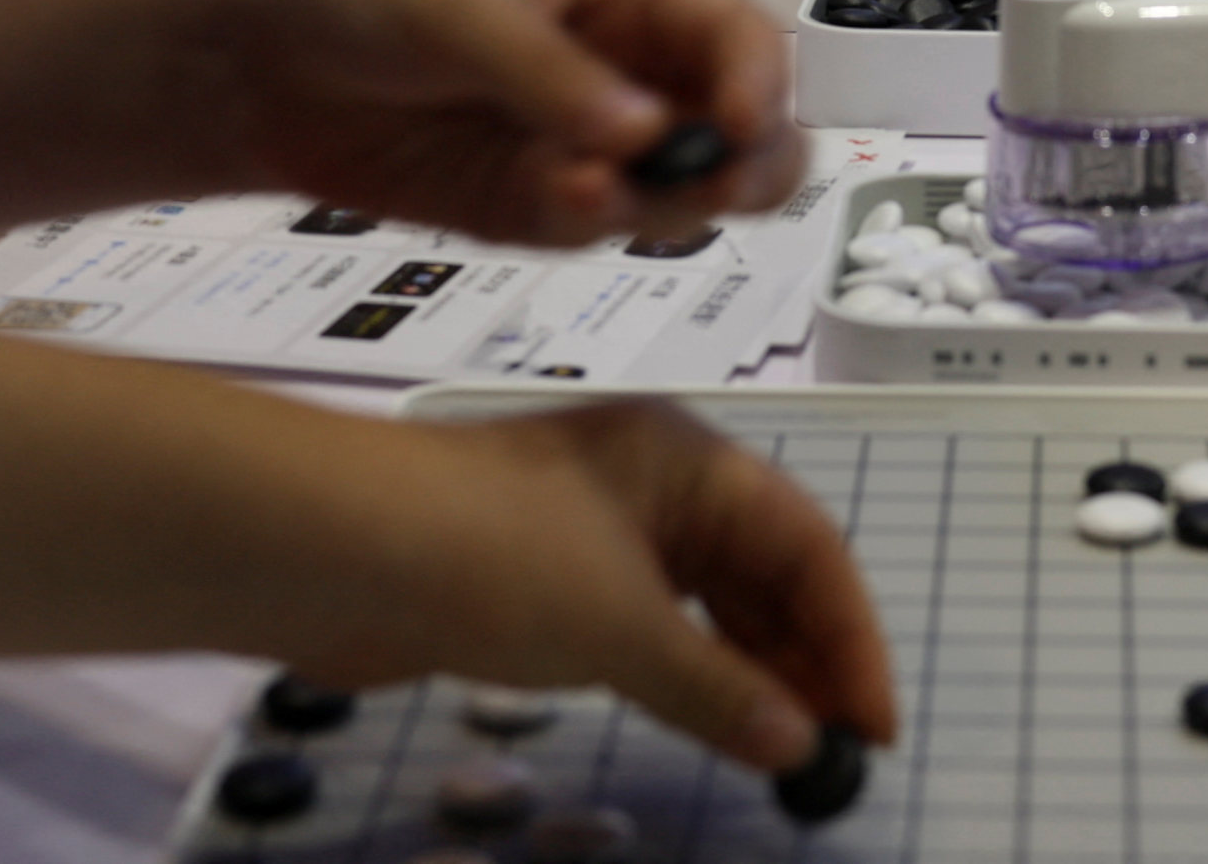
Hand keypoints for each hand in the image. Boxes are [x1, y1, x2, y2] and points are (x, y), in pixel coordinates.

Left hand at [206, 0, 803, 240]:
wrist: (254, 61)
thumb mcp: (456, 5)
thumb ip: (549, 74)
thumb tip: (646, 134)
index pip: (738, 37)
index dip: (758, 83)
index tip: (737, 130)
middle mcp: (634, 70)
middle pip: (746, 131)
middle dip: (749, 165)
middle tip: (712, 190)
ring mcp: (590, 147)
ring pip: (687, 195)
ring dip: (665, 206)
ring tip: (596, 192)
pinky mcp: (538, 208)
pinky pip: (597, 229)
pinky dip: (589, 224)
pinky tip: (556, 201)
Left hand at [293, 399, 896, 775]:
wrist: (336, 549)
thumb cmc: (494, 556)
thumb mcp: (621, 627)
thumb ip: (717, 688)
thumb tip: (796, 743)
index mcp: (689, 458)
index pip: (806, 541)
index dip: (850, 635)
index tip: (871, 725)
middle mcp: (654, 481)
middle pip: (763, 566)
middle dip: (806, 654)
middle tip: (834, 749)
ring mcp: (598, 527)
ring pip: (707, 598)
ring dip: (751, 668)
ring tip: (783, 747)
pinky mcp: (547, 575)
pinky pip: (650, 622)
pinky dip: (688, 670)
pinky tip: (705, 718)